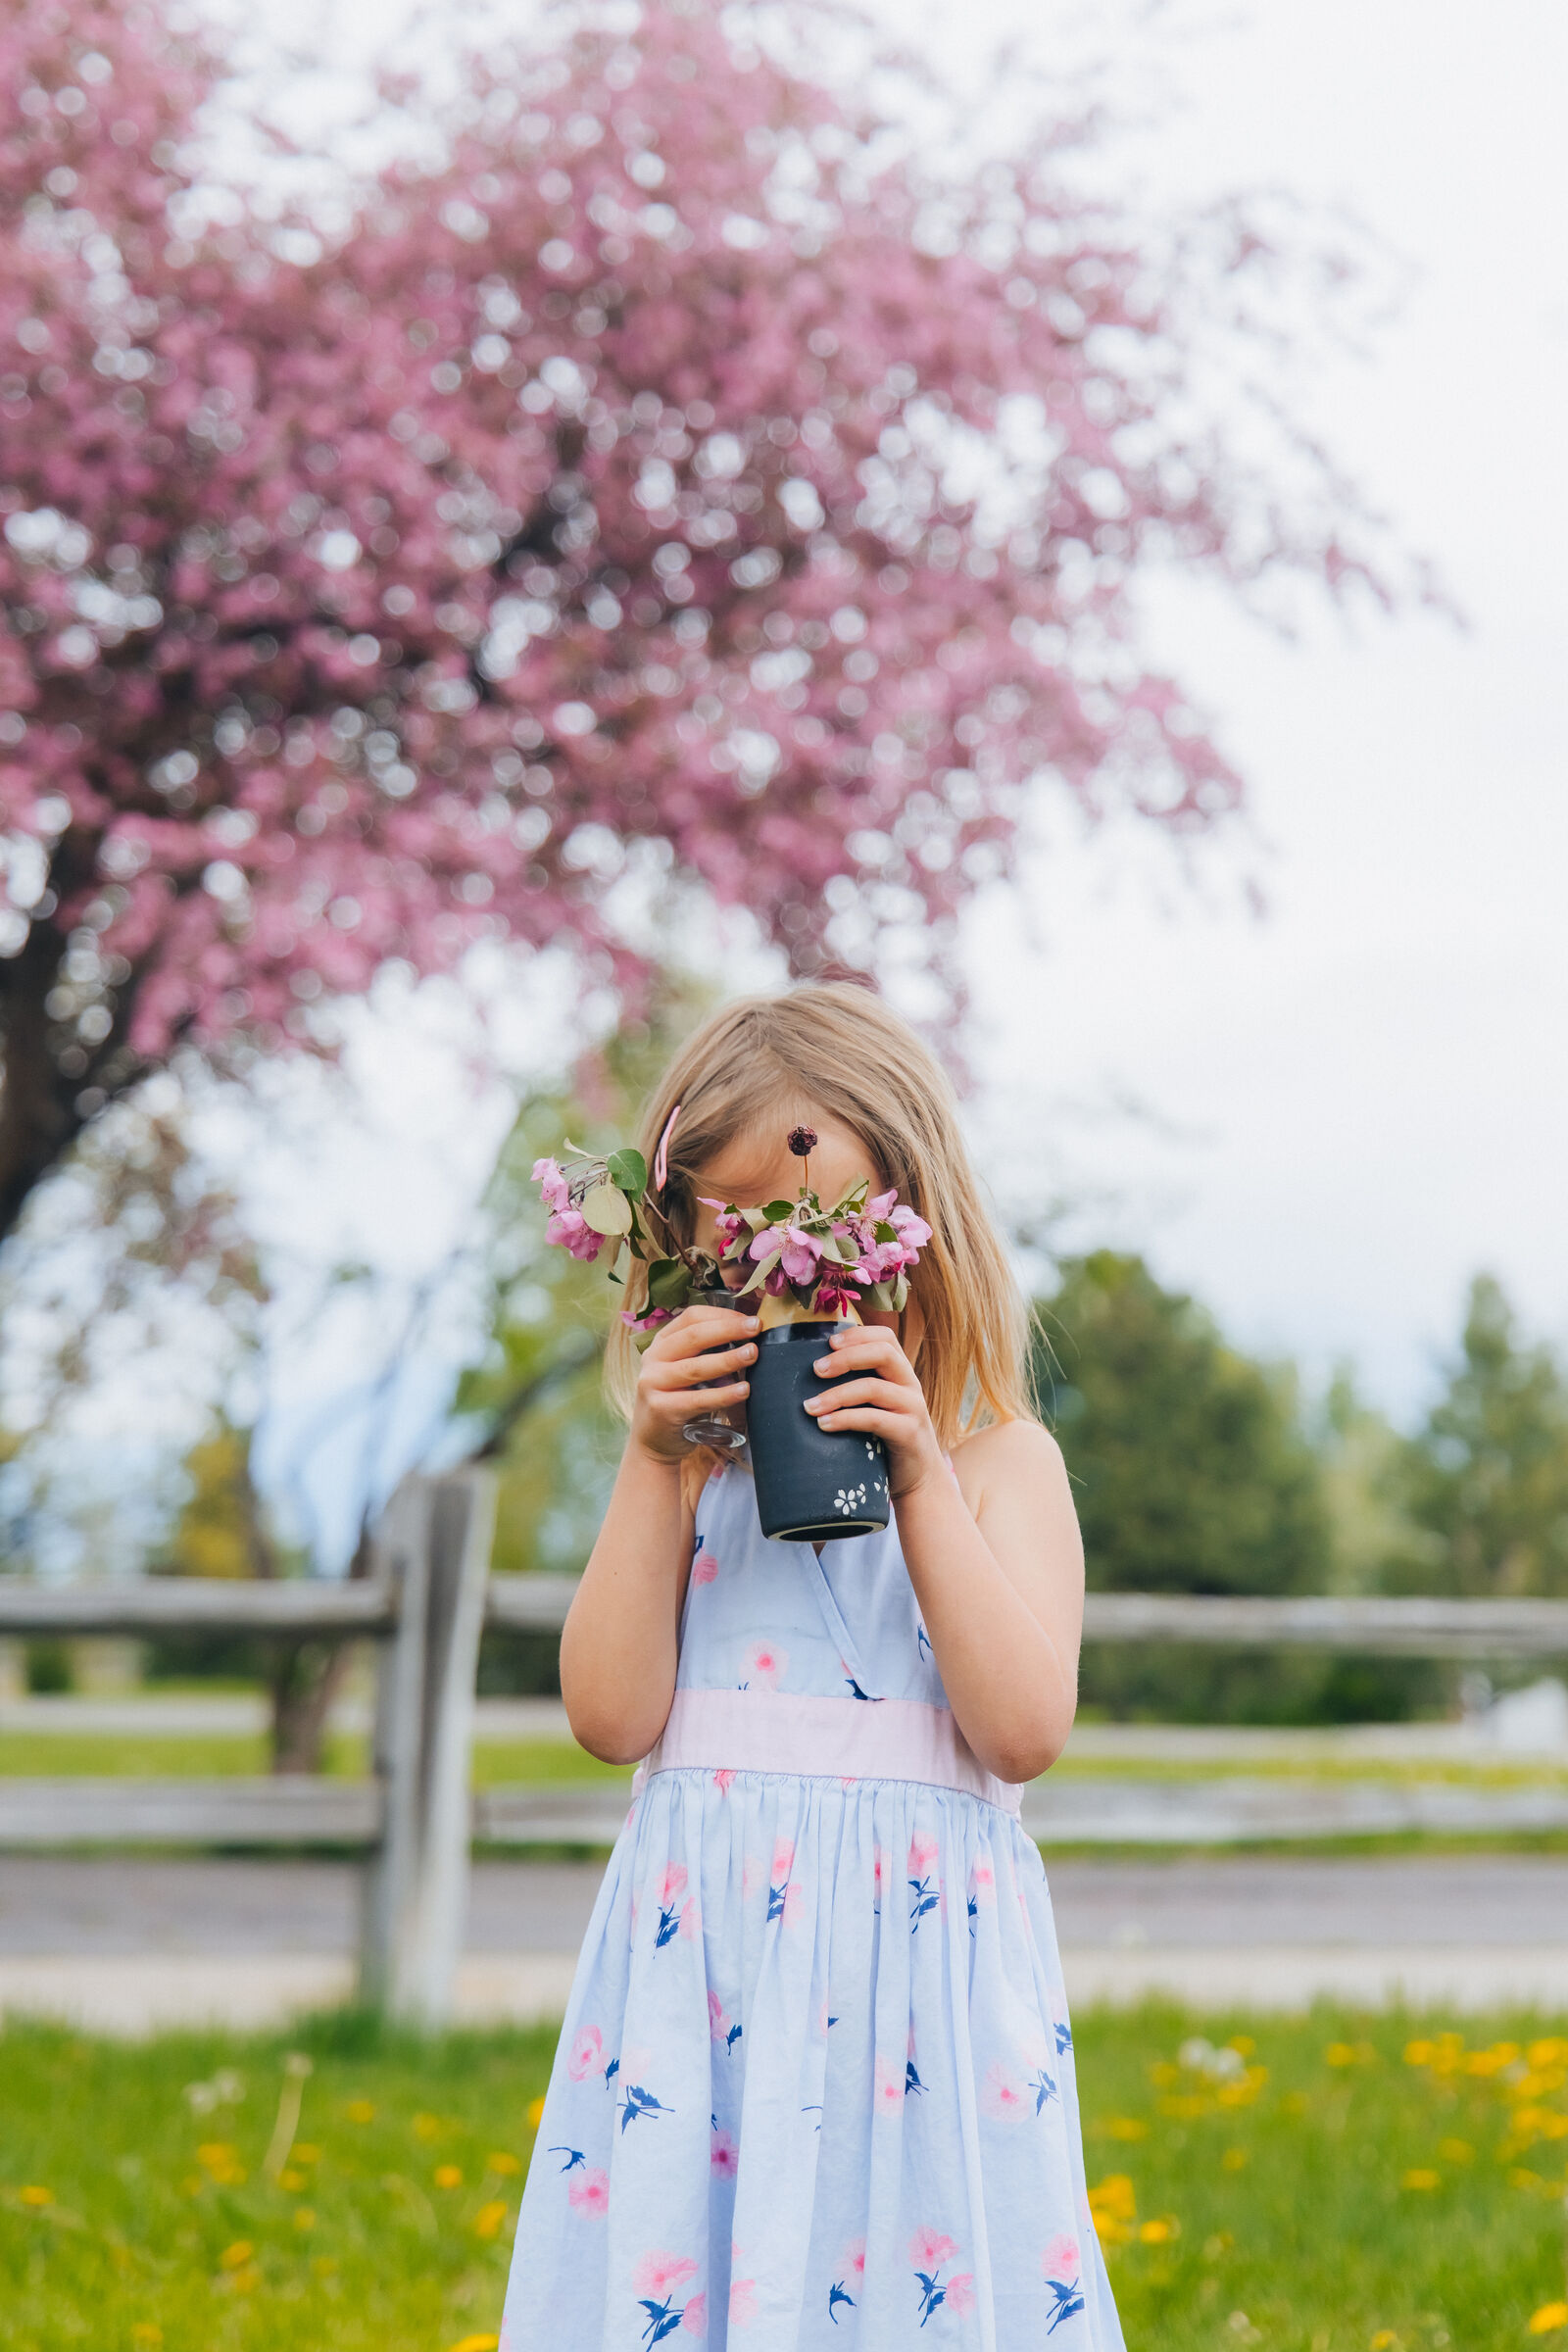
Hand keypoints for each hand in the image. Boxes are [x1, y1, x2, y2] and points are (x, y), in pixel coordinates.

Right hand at [631, 1305, 759, 1464]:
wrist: (651, 1442)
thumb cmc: (677, 1400)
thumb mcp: (684, 1370)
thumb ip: (706, 1354)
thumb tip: (748, 1338)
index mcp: (661, 1343)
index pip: (691, 1318)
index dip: (722, 1316)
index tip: (749, 1320)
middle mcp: (653, 1359)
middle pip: (694, 1336)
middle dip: (728, 1329)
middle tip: (756, 1328)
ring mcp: (653, 1383)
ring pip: (695, 1367)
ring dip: (728, 1359)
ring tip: (753, 1354)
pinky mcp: (661, 1409)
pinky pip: (698, 1399)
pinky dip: (724, 1395)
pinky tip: (743, 1390)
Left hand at [804, 1322, 945, 1497]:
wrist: (919, 1478)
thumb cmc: (886, 1438)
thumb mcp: (876, 1405)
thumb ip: (858, 1386)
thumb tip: (810, 1372)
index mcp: (901, 1373)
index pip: (885, 1338)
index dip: (857, 1334)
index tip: (828, 1342)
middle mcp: (910, 1385)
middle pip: (883, 1353)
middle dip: (846, 1357)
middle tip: (816, 1370)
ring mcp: (912, 1408)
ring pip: (874, 1388)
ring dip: (836, 1394)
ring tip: (809, 1406)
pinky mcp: (908, 1433)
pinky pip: (874, 1419)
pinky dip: (845, 1419)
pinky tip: (824, 1425)